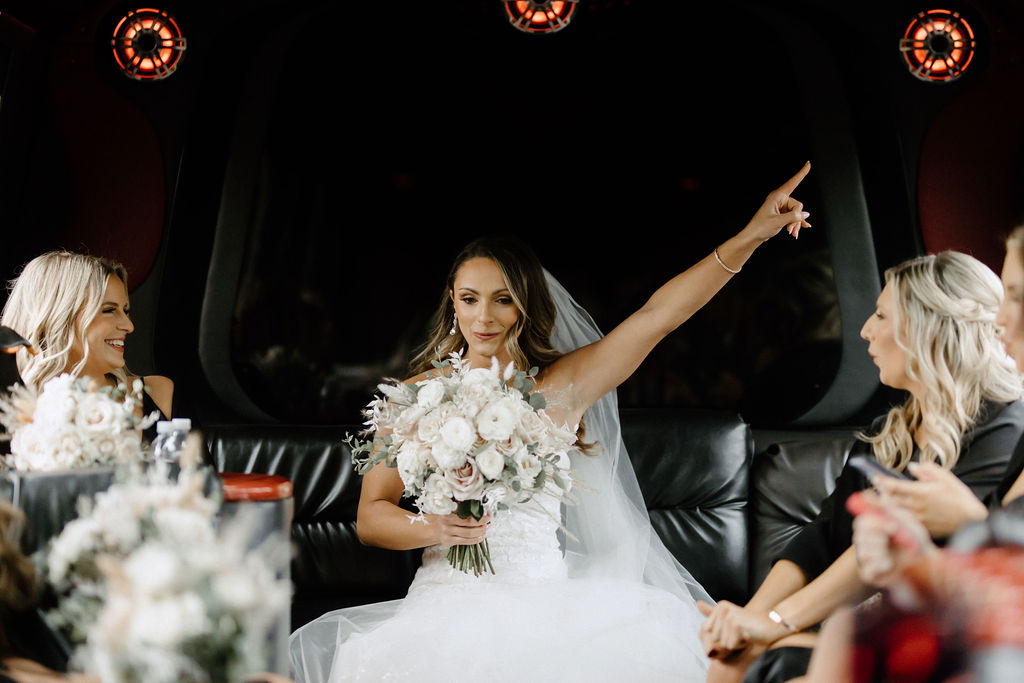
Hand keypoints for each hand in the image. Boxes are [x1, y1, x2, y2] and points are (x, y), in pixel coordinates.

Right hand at [426, 512, 490, 545]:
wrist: (431, 529)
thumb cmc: (443, 517)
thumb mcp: (449, 508)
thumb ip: (460, 506)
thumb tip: (478, 504)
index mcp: (448, 511)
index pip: (466, 512)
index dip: (478, 512)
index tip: (486, 511)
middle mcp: (447, 522)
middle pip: (469, 523)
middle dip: (482, 522)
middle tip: (488, 520)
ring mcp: (448, 533)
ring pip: (469, 533)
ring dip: (480, 531)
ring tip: (486, 528)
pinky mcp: (449, 541)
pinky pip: (466, 541)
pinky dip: (476, 539)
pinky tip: (481, 536)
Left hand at [696, 600, 790, 658]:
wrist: (771, 625)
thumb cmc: (750, 625)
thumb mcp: (729, 618)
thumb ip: (712, 612)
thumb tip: (697, 603)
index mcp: (719, 606)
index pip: (706, 631)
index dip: (720, 637)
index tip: (733, 632)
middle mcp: (722, 608)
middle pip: (713, 638)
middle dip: (727, 641)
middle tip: (739, 633)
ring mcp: (729, 616)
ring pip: (722, 643)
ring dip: (734, 644)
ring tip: (743, 634)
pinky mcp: (736, 624)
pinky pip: (730, 645)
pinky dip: (739, 645)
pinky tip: (747, 637)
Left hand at [742, 161, 811, 242]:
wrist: (753, 237)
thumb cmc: (760, 227)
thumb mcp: (779, 221)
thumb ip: (794, 216)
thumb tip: (805, 214)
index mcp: (777, 196)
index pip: (793, 182)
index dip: (802, 173)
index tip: (808, 163)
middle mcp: (779, 199)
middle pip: (798, 205)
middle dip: (797, 218)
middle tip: (790, 228)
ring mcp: (780, 207)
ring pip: (797, 213)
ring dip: (796, 223)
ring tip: (791, 232)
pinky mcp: (781, 214)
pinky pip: (794, 216)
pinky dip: (796, 223)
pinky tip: (798, 230)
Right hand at [850, 490, 932, 587]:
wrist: (928, 566)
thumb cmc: (917, 543)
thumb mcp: (904, 520)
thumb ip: (887, 506)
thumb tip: (873, 489)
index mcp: (872, 528)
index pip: (862, 520)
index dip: (875, 522)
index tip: (892, 525)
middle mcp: (866, 542)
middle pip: (860, 534)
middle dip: (880, 535)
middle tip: (897, 538)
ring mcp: (866, 558)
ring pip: (864, 550)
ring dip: (883, 551)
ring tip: (896, 554)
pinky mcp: (868, 573)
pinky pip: (869, 567)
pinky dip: (882, 565)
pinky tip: (891, 565)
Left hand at [870, 461, 988, 537]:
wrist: (972, 521)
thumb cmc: (960, 498)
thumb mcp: (946, 478)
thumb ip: (927, 470)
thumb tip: (912, 467)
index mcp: (921, 492)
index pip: (894, 485)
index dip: (881, 481)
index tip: (874, 477)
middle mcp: (916, 506)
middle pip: (889, 500)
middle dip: (877, 496)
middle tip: (867, 493)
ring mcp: (918, 519)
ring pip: (894, 512)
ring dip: (883, 508)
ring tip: (875, 503)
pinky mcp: (921, 528)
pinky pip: (903, 522)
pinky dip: (895, 518)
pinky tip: (890, 515)